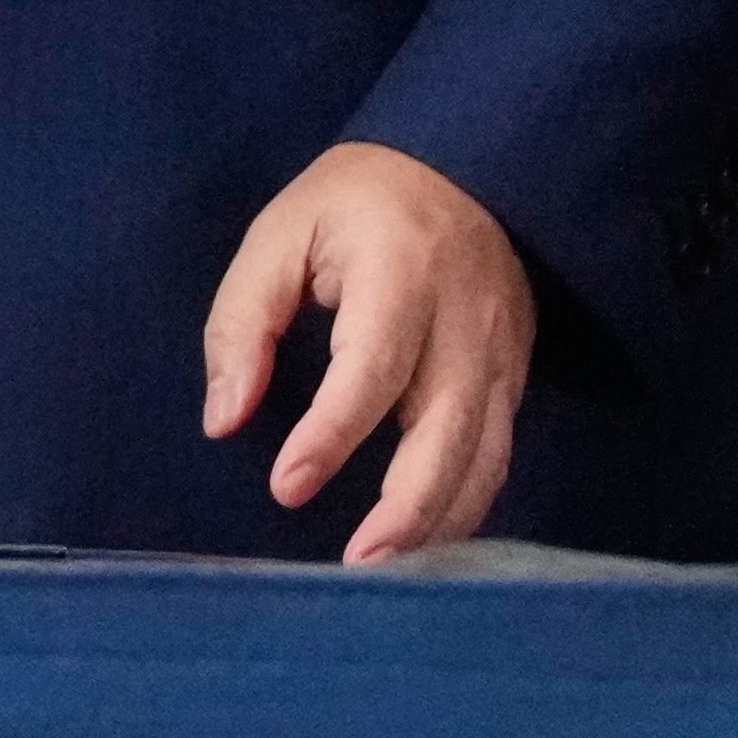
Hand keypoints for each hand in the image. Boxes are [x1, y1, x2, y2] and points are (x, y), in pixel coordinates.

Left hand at [203, 139, 530, 563]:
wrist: (460, 166)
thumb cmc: (352, 205)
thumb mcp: (279, 234)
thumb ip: (242, 323)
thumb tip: (223, 421)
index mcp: (402, 267)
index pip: (373, 365)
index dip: (332, 434)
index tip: (286, 487)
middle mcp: (465, 313)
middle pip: (448, 426)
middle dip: (405, 507)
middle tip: (353, 565)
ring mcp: (501, 347)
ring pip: (485, 454)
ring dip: (439, 521)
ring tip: (383, 571)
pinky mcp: (515, 372)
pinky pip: (498, 452)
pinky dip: (465, 505)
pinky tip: (423, 542)